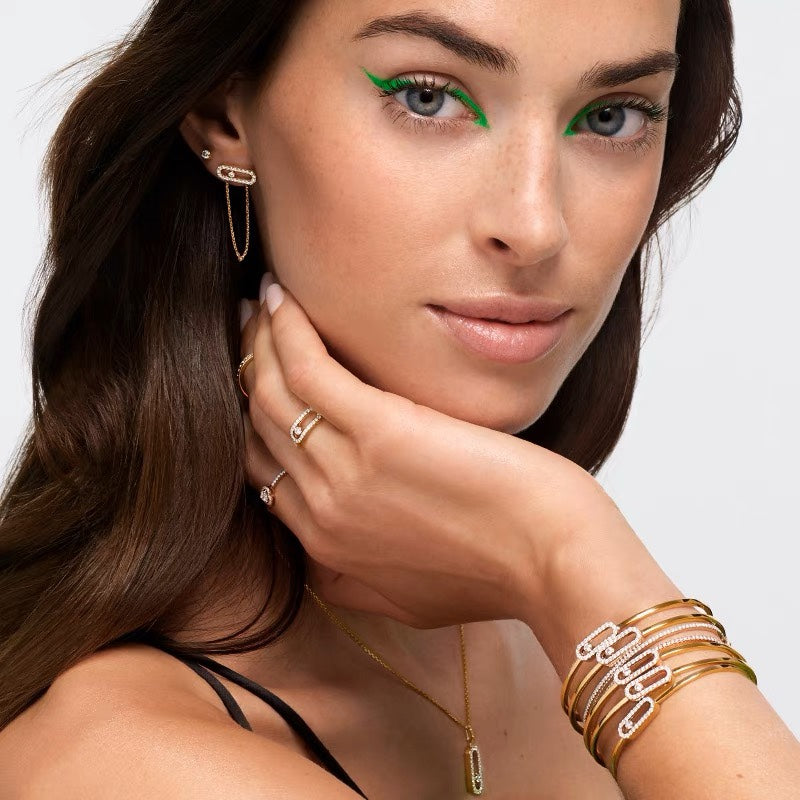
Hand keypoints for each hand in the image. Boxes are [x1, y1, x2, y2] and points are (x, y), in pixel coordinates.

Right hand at [238, 275, 614, 628]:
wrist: (554, 560)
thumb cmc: (498, 573)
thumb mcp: (410, 600)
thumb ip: (358, 583)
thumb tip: (329, 568)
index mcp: (327, 545)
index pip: (263, 471)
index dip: (256, 418)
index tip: (263, 378)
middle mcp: (321, 510)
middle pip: (258, 427)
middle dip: (245, 371)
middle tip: (248, 327)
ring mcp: (344, 473)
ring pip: (272, 392)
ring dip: (258, 340)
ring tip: (262, 302)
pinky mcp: (379, 433)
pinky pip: (307, 370)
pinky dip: (286, 330)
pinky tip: (283, 299)